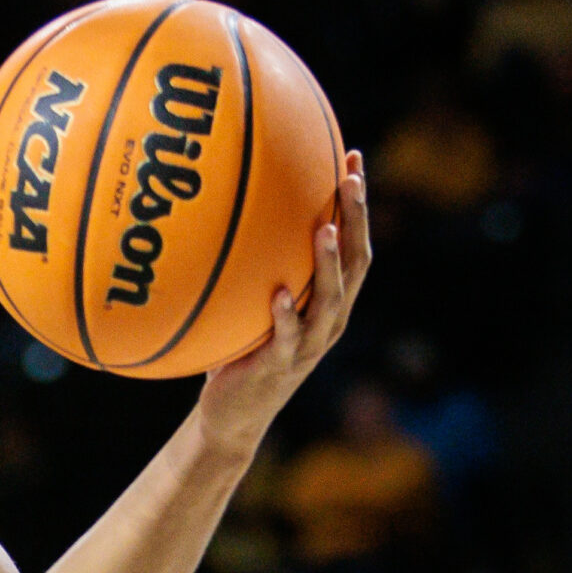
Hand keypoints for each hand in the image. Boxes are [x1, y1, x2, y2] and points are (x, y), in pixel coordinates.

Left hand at [195, 149, 369, 455]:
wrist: (232, 415)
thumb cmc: (238, 351)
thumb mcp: (248, 302)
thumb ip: (248, 265)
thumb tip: (215, 210)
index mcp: (327, 301)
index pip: (352, 243)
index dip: (356, 204)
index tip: (352, 157)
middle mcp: (328, 319)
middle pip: (355, 262)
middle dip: (355, 219)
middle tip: (351, 178)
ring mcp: (308, 345)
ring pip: (330, 299)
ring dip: (328, 263)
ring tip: (323, 229)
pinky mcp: (279, 367)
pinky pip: (287, 339)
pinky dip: (286, 316)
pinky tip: (280, 294)